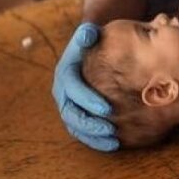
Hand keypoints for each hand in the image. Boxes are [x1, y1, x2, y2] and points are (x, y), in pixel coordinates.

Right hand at [51, 23, 118, 150]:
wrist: (94, 52)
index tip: (108, 108)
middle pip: (72, 113)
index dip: (88, 99)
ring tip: (113, 142)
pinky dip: (96, 140)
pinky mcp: (79, 116)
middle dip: (90, 123)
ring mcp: (70, 106)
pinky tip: (114, 145)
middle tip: (110, 129)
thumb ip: (88, 34)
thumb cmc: (96, 43)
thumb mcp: (90, 35)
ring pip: (76, 126)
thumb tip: (88, 34)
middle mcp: (63, 93)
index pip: (73, 89)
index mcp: (65, 75)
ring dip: (93, 136)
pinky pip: (83, 132)